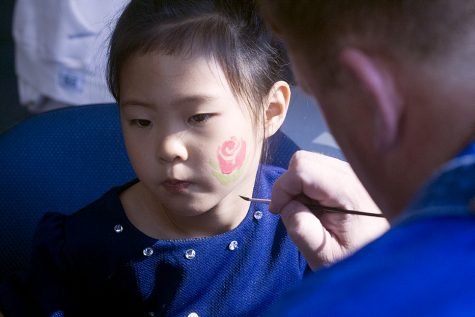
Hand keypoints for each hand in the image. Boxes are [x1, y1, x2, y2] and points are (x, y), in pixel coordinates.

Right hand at [270, 150, 388, 269]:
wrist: (384, 260)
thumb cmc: (355, 259)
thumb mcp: (323, 255)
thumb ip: (300, 229)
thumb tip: (285, 205)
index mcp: (349, 192)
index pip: (302, 169)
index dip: (282, 189)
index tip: (278, 211)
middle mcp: (353, 174)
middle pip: (303, 160)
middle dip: (289, 185)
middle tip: (293, 211)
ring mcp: (353, 171)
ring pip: (309, 162)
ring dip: (298, 185)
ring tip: (308, 211)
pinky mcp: (350, 174)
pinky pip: (318, 168)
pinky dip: (308, 184)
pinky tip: (317, 205)